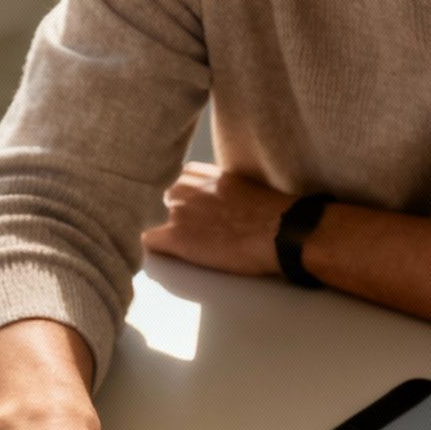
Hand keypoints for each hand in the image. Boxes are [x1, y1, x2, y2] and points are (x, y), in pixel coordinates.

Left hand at [140, 161, 294, 276]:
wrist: (280, 230)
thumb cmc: (272, 213)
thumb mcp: (243, 185)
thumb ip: (222, 188)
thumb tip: (221, 201)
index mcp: (203, 173)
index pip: (182, 181)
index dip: (190, 199)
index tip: (200, 211)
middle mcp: (186, 187)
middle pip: (169, 200)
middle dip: (180, 214)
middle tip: (200, 232)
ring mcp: (179, 212)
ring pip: (159, 220)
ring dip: (172, 232)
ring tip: (193, 247)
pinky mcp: (177, 238)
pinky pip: (150, 241)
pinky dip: (157, 249)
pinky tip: (170, 256)